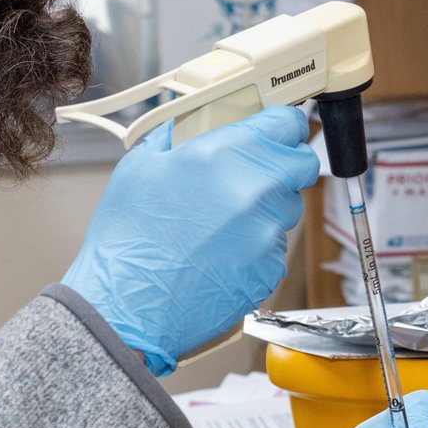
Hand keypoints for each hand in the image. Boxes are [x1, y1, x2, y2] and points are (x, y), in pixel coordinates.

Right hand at [62, 107, 318, 374]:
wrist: (127, 306)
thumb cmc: (127, 241)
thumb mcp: (140, 167)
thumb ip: (178, 136)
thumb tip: (192, 121)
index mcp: (226, 153)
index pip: (288, 124)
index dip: (281, 128)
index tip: (275, 135)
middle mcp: (256, 190)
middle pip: (300, 166)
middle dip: (282, 168)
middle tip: (249, 181)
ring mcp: (267, 233)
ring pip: (288, 209)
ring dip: (266, 211)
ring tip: (222, 227)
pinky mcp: (269, 270)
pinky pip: (274, 249)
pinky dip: (255, 250)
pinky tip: (220, 257)